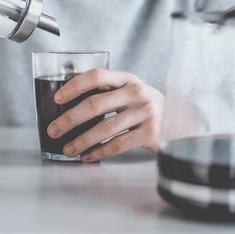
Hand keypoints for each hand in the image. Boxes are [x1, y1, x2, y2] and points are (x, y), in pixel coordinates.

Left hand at [47, 69, 163, 162]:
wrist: (180, 121)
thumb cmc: (144, 106)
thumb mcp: (130, 91)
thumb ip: (107, 92)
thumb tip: (68, 100)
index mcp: (127, 79)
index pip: (97, 76)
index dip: (74, 86)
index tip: (57, 99)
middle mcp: (137, 92)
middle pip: (96, 104)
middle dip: (70, 119)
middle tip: (54, 130)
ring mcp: (145, 112)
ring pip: (105, 128)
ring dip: (82, 140)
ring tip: (68, 149)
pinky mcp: (151, 133)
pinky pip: (118, 145)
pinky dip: (99, 152)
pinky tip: (87, 157)